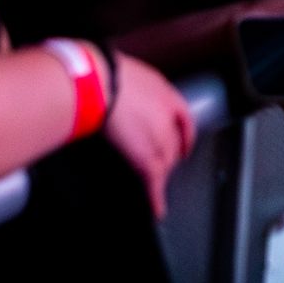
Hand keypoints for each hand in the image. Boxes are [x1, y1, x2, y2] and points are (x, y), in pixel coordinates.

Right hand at [104, 56, 196, 219]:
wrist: (98, 82)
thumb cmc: (103, 73)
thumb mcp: (127, 74)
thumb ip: (132, 89)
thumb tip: (117, 94)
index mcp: (165, 93)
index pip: (183, 118)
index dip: (185, 135)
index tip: (185, 145)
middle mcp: (168, 116)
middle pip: (174, 145)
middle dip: (169, 157)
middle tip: (160, 167)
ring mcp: (160, 137)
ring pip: (165, 163)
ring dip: (159, 175)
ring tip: (152, 187)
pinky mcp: (147, 157)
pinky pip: (154, 181)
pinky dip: (156, 198)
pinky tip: (158, 209)